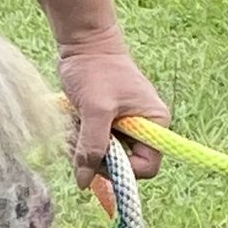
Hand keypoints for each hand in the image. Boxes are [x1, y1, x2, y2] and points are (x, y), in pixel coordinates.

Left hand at [55, 34, 168, 198]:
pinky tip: (73, 121)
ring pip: (104, 157)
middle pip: (123, 165)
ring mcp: (125, 126)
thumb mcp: (96, 110)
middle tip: (80, 139)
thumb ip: (92, 146)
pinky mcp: (107, 123)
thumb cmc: (96, 71)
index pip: (146, 167)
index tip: (98, 157)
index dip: (122, 170)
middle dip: (98, 158)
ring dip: (85, 148)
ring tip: (74, 125)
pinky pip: (93, 144)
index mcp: (155, 124)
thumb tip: (84, 182)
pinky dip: (80, 140)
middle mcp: (144, 128)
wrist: (84, 44)